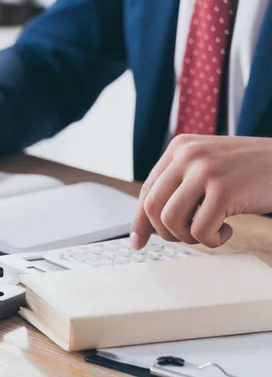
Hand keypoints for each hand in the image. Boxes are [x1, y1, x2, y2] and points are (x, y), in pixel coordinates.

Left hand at [131, 135, 271, 249]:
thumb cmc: (251, 171)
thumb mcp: (208, 167)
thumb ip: (180, 185)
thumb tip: (148, 226)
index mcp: (180, 147)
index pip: (147, 189)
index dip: (140, 220)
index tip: (139, 242)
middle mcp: (187, 154)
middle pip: (152, 207)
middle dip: (167, 232)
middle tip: (188, 236)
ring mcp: (205, 170)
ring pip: (170, 221)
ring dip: (189, 237)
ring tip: (210, 231)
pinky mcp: (223, 189)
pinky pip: (199, 230)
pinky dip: (211, 240)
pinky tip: (228, 230)